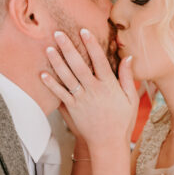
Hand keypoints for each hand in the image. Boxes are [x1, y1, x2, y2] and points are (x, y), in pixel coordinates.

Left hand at [41, 29, 137, 147]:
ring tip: (48, 48)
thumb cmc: (122, 121)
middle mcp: (93, 91)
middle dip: (68, 48)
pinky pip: (59, 95)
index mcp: (109, 86)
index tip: (84, 30)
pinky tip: (42, 74)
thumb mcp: (131, 99)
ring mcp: (81, 100)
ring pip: (66, 77)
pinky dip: (50, 84)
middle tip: (58, 33)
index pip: (99, 60)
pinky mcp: (72, 109)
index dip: (91, 44)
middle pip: (78, 65)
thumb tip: (128, 57)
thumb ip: (127, 77)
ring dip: (56, 62)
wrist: (109, 144)